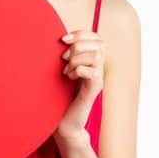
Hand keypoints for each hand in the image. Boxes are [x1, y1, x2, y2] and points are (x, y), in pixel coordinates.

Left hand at [55, 29, 104, 144]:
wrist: (64, 123)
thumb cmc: (60, 98)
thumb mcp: (62, 72)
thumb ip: (66, 56)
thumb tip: (59, 39)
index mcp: (92, 62)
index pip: (97, 38)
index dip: (81, 34)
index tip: (63, 40)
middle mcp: (98, 69)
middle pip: (99, 44)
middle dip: (78, 46)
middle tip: (63, 59)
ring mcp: (98, 80)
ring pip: (96, 57)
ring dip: (76, 59)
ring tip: (66, 70)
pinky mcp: (94, 91)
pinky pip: (93, 73)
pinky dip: (78, 71)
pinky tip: (69, 78)